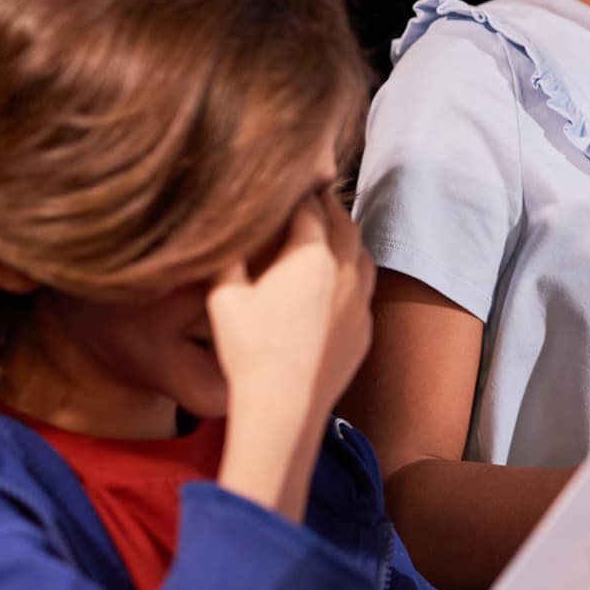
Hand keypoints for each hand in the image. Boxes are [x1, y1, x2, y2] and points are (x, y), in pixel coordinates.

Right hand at [210, 191, 373, 419]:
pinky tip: (340, 278)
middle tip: (315, 197)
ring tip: (330, 231)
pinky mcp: (365, 329)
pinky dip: (355, 273)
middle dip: (329, 207)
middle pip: (344, 224)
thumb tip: (227, 225)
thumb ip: (228, 254)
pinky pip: (366, 289)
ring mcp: (361, 302)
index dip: (301, 191)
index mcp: (310, 256)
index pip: (310, 207)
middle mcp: (345, 272)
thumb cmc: (248, 351)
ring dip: (347, 237)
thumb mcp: (223, 295)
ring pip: (363, 254)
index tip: (293, 182)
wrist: (285, 407)